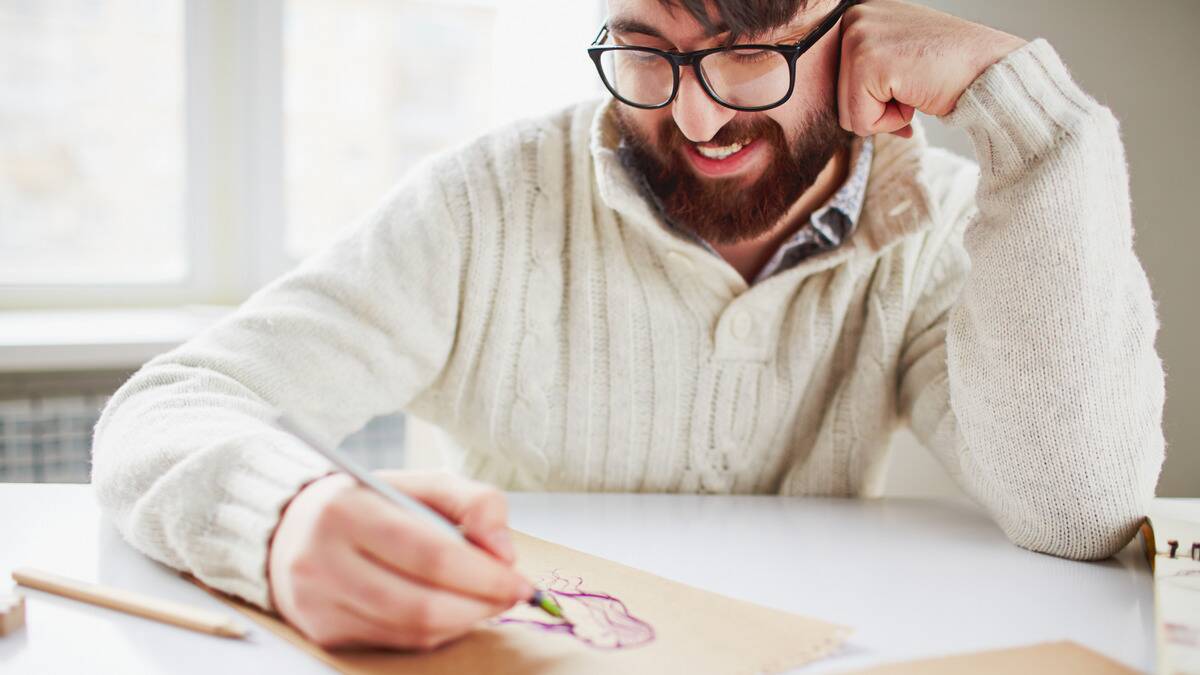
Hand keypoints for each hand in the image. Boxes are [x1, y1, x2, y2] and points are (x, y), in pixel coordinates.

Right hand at [267, 470, 532, 649]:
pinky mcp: (323, 631)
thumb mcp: (420, 483)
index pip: (430, 553)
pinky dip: (436, 632)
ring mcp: (319, 602)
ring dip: (464, 622)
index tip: (520, 579)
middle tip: (512, 596)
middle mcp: (323, 560)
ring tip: (488, 603)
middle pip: (421, 602)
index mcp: (347, 510)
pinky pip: (396, 642)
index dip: (483, 574)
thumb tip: (503, 552)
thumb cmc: (369, 504)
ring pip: (411, 630)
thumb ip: (473, 502)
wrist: (291, 531)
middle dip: (480, 604)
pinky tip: (452, 612)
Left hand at [836, 0, 1027, 137]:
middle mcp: (854, 17)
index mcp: (860, 15)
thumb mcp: (898, 61)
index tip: (907, 81)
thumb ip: (867, 75)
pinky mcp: (867, 61)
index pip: (839, 83)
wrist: (992, 72)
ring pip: (848, 113)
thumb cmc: (951, 71)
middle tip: (915, 84)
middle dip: (878, 108)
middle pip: (839, 100)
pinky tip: (917, 92)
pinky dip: (892, 121)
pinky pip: (861, 120)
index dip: (874, 99)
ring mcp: (858, 36)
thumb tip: (845, 111)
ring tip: (916, 86)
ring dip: (884, 115)